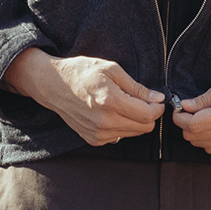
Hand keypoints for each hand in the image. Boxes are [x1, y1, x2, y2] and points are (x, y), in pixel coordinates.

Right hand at [3, 49, 164, 145]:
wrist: (53, 85)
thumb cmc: (81, 73)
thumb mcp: (112, 70)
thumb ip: (136, 87)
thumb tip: (158, 98)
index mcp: (111, 101)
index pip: (148, 114)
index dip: (157, 107)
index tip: (156, 99)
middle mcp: (105, 121)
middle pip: (144, 127)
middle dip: (148, 114)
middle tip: (141, 100)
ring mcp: (98, 133)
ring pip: (133, 133)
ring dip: (135, 121)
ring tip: (123, 104)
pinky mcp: (93, 140)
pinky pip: (119, 137)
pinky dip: (121, 126)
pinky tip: (111, 113)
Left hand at [174, 69, 210, 158]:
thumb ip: (204, 98)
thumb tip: (184, 106)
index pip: (194, 125)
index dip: (180, 118)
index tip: (179, 111)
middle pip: (195, 137)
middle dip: (186, 125)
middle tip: (191, 112)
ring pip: (202, 145)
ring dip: (198, 133)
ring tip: (208, 118)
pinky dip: (209, 140)